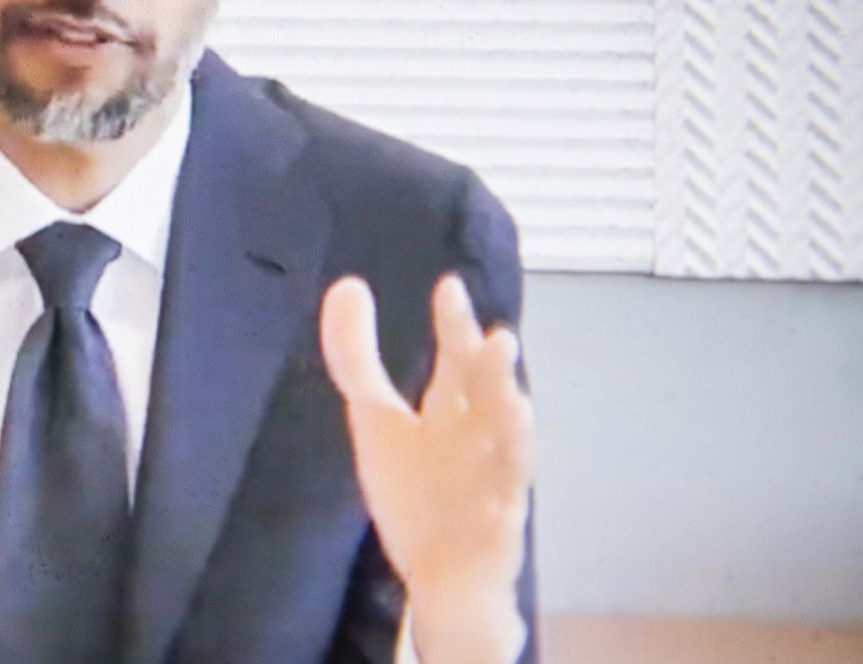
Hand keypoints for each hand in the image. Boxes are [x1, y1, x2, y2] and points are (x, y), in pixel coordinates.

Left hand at [319, 272, 531, 663]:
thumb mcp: (377, 420)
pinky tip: (508, 491)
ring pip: (508, 449)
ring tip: (516, 404)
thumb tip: (346, 284)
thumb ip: (356, 356)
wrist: (446, 576)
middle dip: (489, 373)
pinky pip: (505, 514)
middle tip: (496, 339)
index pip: (456, 361)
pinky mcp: (496, 531)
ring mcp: (492, 482)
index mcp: (451, 411)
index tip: (449, 287)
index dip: (453, 326)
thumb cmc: (417, 488)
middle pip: (485, 399)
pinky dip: (508, 500)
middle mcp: (478, 437)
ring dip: (512, 426)